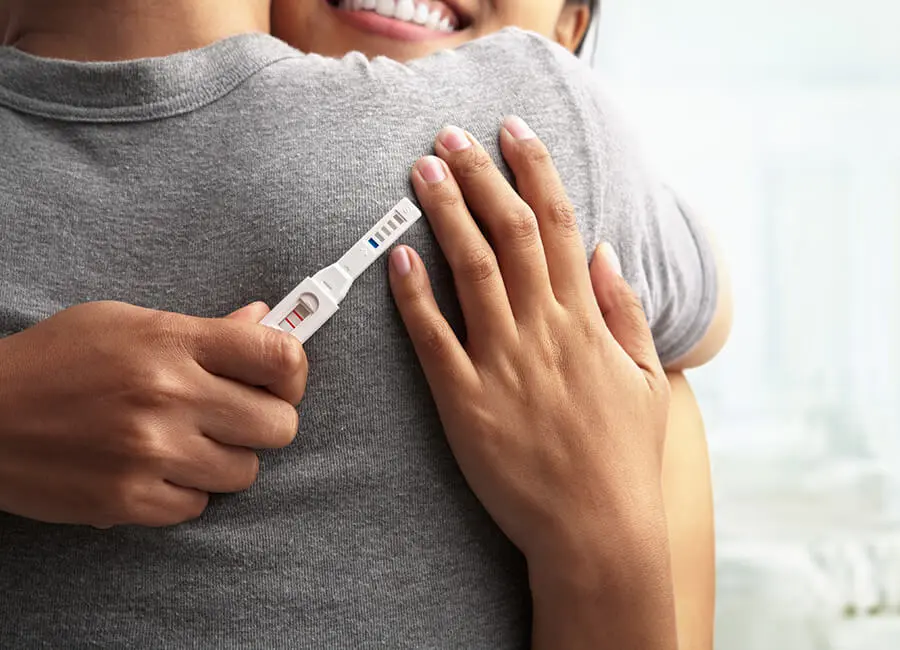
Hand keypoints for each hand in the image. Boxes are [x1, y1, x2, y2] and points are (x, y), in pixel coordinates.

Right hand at [0, 301, 306, 527]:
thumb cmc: (58, 360)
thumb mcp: (128, 323)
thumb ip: (204, 329)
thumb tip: (262, 321)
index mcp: (174, 342)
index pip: (280, 355)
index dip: (294, 371)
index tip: (282, 380)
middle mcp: (170, 395)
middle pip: (280, 425)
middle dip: (266, 421)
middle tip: (237, 416)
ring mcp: (151, 452)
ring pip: (245, 472)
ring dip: (225, 460)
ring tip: (188, 442)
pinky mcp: (128, 500)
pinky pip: (198, 506)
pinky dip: (185, 492)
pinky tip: (156, 469)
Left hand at [390, 118, 675, 648]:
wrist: (597, 529)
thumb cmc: (623, 457)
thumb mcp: (646, 379)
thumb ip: (626, 313)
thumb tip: (610, 253)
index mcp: (585, 321)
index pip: (560, 225)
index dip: (535, 171)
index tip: (513, 132)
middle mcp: (545, 331)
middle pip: (511, 234)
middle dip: (481, 177)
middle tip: (450, 136)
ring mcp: (504, 365)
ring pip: (472, 272)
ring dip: (446, 216)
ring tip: (422, 174)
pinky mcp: (466, 402)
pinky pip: (435, 339)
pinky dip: (415, 296)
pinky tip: (398, 258)